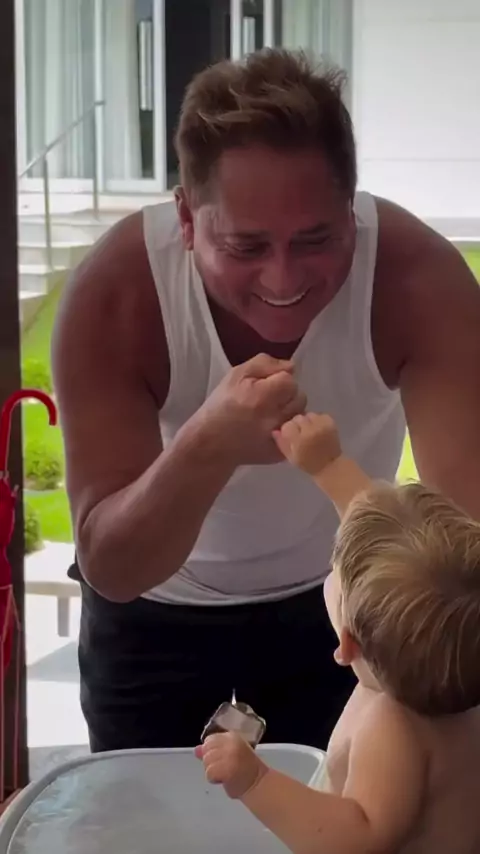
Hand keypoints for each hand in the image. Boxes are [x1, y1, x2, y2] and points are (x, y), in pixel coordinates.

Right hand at [191, 353, 306, 464]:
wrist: (211, 443)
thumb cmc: (221, 405)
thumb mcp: (236, 375)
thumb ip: (265, 364)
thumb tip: (291, 366)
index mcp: (263, 396)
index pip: (290, 380)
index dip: (279, 380)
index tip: (265, 387)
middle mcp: (275, 418)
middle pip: (300, 397)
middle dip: (287, 396)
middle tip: (268, 401)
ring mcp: (280, 437)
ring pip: (300, 416)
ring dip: (289, 412)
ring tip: (271, 415)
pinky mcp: (281, 452)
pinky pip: (296, 434)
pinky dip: (288, 429)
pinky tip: (272, 429)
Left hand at [195, 732, 267, 799]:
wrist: (258, 783)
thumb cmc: (244, 769)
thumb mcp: (229, 754)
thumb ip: (213, 750)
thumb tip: (196, 750)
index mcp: (232, 736)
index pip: (209, 740)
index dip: (212, 751)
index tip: (221, 759)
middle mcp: (231, 743)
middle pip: (206, 750)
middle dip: (210, 761)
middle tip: (224, 767)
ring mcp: (229, 755)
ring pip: (206, 762)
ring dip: (212, 771)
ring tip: (225, 774)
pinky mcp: (227, 769)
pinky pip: (209, 773)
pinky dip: (213, 779)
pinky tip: (223, 780)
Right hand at [273, 412, 341, 475]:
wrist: (330, 465)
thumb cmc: (308, 463)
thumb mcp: (291, 457)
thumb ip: (282, 443)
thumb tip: (274, 431)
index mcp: (299, 440)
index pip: (287, 425)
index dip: (288, 430)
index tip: (291, 436)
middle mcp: (311, 431)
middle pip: (298, 418)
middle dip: (297, 424)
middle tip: (301, 433)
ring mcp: (322, 426)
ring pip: (309, 414)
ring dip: (308, 421)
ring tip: (310, 431)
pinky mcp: (331, 423)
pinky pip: (320, 415)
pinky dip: (318, 420)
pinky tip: (319, 429)